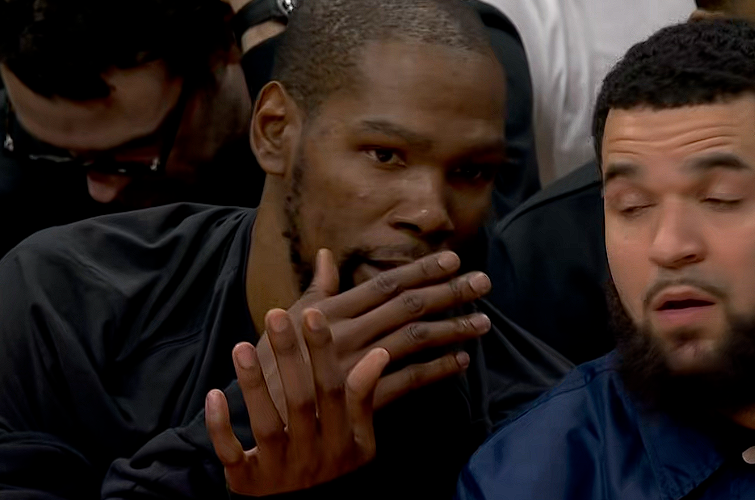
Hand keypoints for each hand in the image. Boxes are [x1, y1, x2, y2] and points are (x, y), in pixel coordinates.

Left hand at [206, 308, 390, 495]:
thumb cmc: (335, 473)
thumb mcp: (361, 442)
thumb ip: (363, 399)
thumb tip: (379, 353)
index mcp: (342, 441)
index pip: (334, 390)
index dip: (324, 353)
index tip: (313, 315)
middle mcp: (312, 455)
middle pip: (300, 401)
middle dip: (289, 357)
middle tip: (276, 315)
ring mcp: (278, 471)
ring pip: (266, 425)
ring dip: (253, 385)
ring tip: (242, 346)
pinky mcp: (246, 483)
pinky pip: (231, 454)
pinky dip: (220, 427)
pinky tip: (214, 394)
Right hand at [258, 249, 491, 422]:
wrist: (257, 417)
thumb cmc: (272, 364)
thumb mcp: (289, 320)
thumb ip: (316, 288)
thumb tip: (324, 255)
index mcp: (330, 312)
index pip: (385, 283)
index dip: (421, 269)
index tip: (453, 258)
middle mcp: (346, 333)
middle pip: (407, 306)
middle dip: (449, 291)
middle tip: (483, 282)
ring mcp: (355, 365)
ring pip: (414, 340)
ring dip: (452, 329)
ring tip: (483, 321)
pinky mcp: (362, 398)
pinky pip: (408, 381)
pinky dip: (437, 370)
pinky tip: (462, 362)